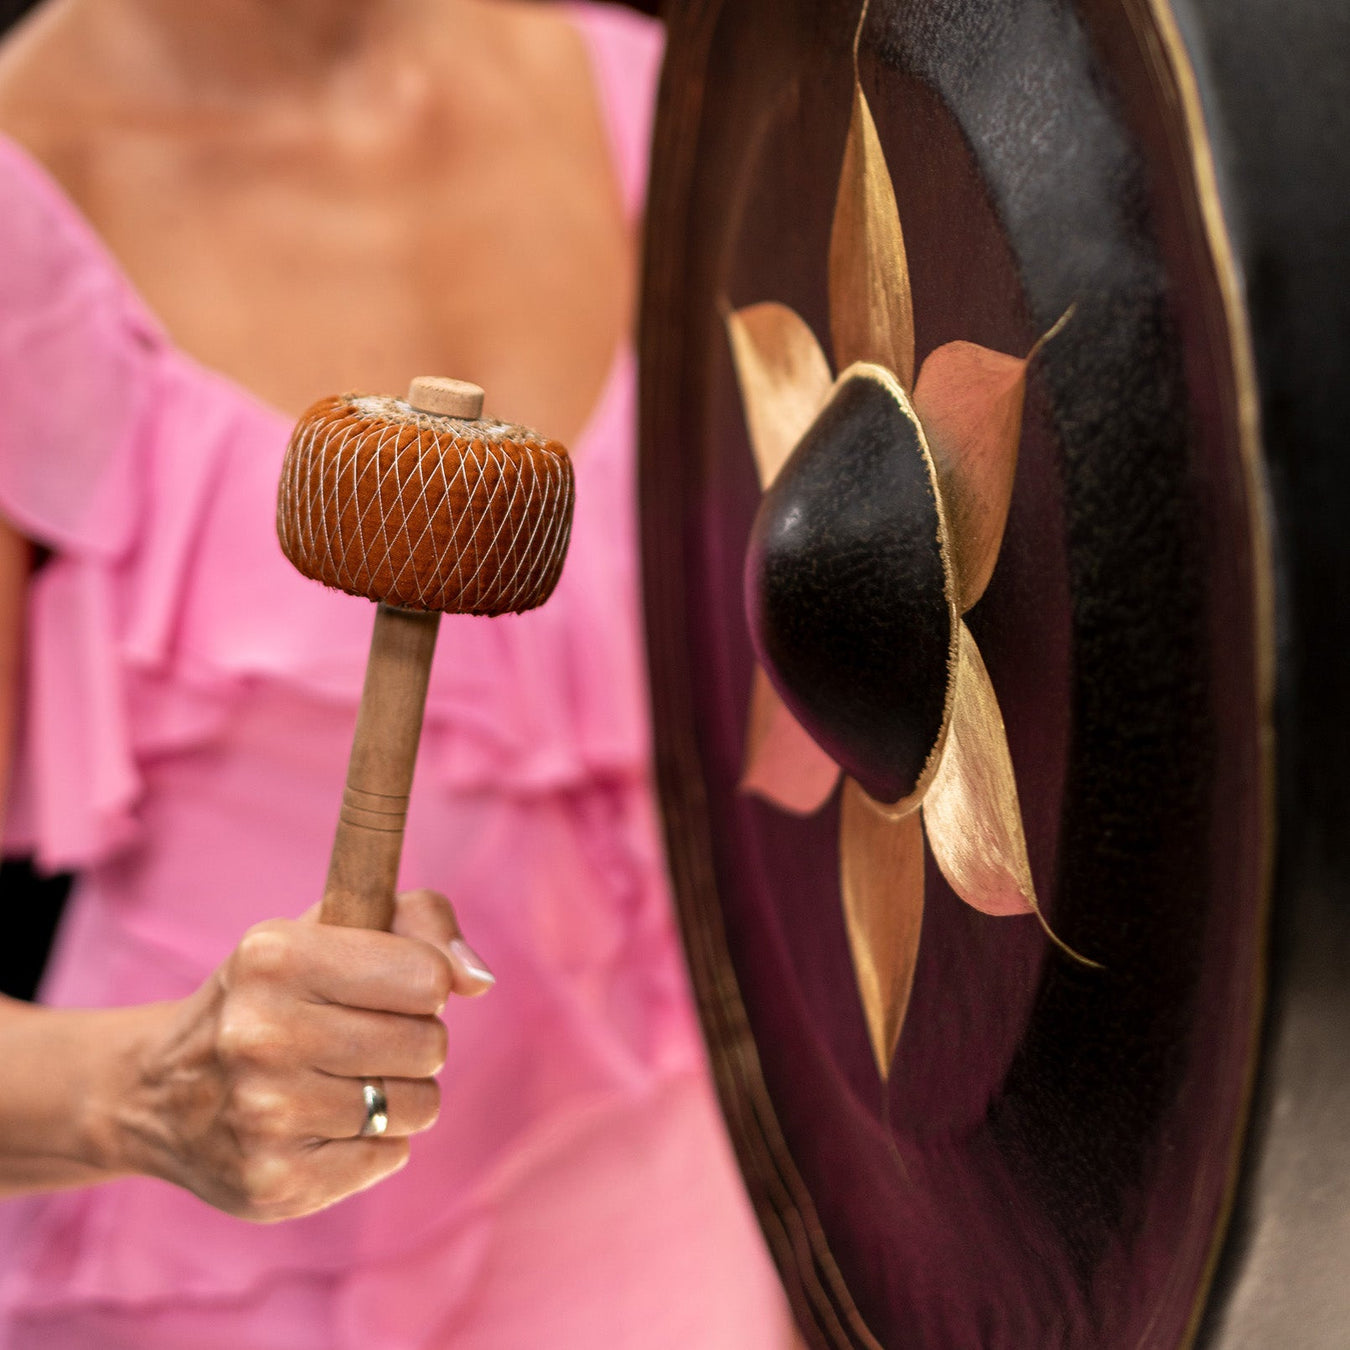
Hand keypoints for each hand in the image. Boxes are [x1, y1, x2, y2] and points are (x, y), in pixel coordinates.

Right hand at [98, 889, 492, 1221]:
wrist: (162, 1092)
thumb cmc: (277, 994)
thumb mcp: (332, 928)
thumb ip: (422, 922)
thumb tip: (478, 980)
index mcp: (275, 956)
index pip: (427, 977)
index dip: (420, 984)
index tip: (383, 988)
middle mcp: (260, 1034)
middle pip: (429, 1044)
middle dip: (412, 1041)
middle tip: (358, 1039)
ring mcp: (263, 1115)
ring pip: (418, 1105)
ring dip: (397, 1094)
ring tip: (338, 1081)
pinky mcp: (273, 1182)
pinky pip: (390, 1156)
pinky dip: (373, 1141)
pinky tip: (320, 1125)